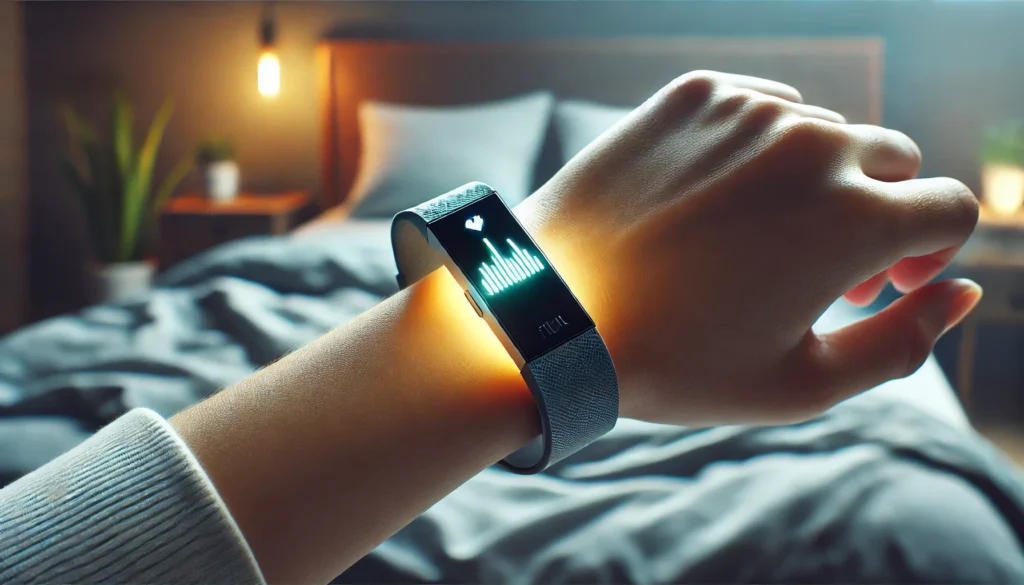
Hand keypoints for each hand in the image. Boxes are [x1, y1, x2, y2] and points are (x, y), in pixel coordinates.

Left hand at [516, 71, 979, 425]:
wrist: (550, 310)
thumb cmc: (674, 361)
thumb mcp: (802, 384)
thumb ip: (905, 341)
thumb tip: (964, 294)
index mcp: (856, 218)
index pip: (950, 210)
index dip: (928, 255)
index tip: (881, 286)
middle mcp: (814, 145)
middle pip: (894, 163)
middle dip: (879, 214)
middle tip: (821, 269)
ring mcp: (750, 109)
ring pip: (827, 131)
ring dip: (817, 179)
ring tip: (761, 238)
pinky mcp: (694, 92)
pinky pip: (763, 106)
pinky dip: (761, 146)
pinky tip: (719, 198)